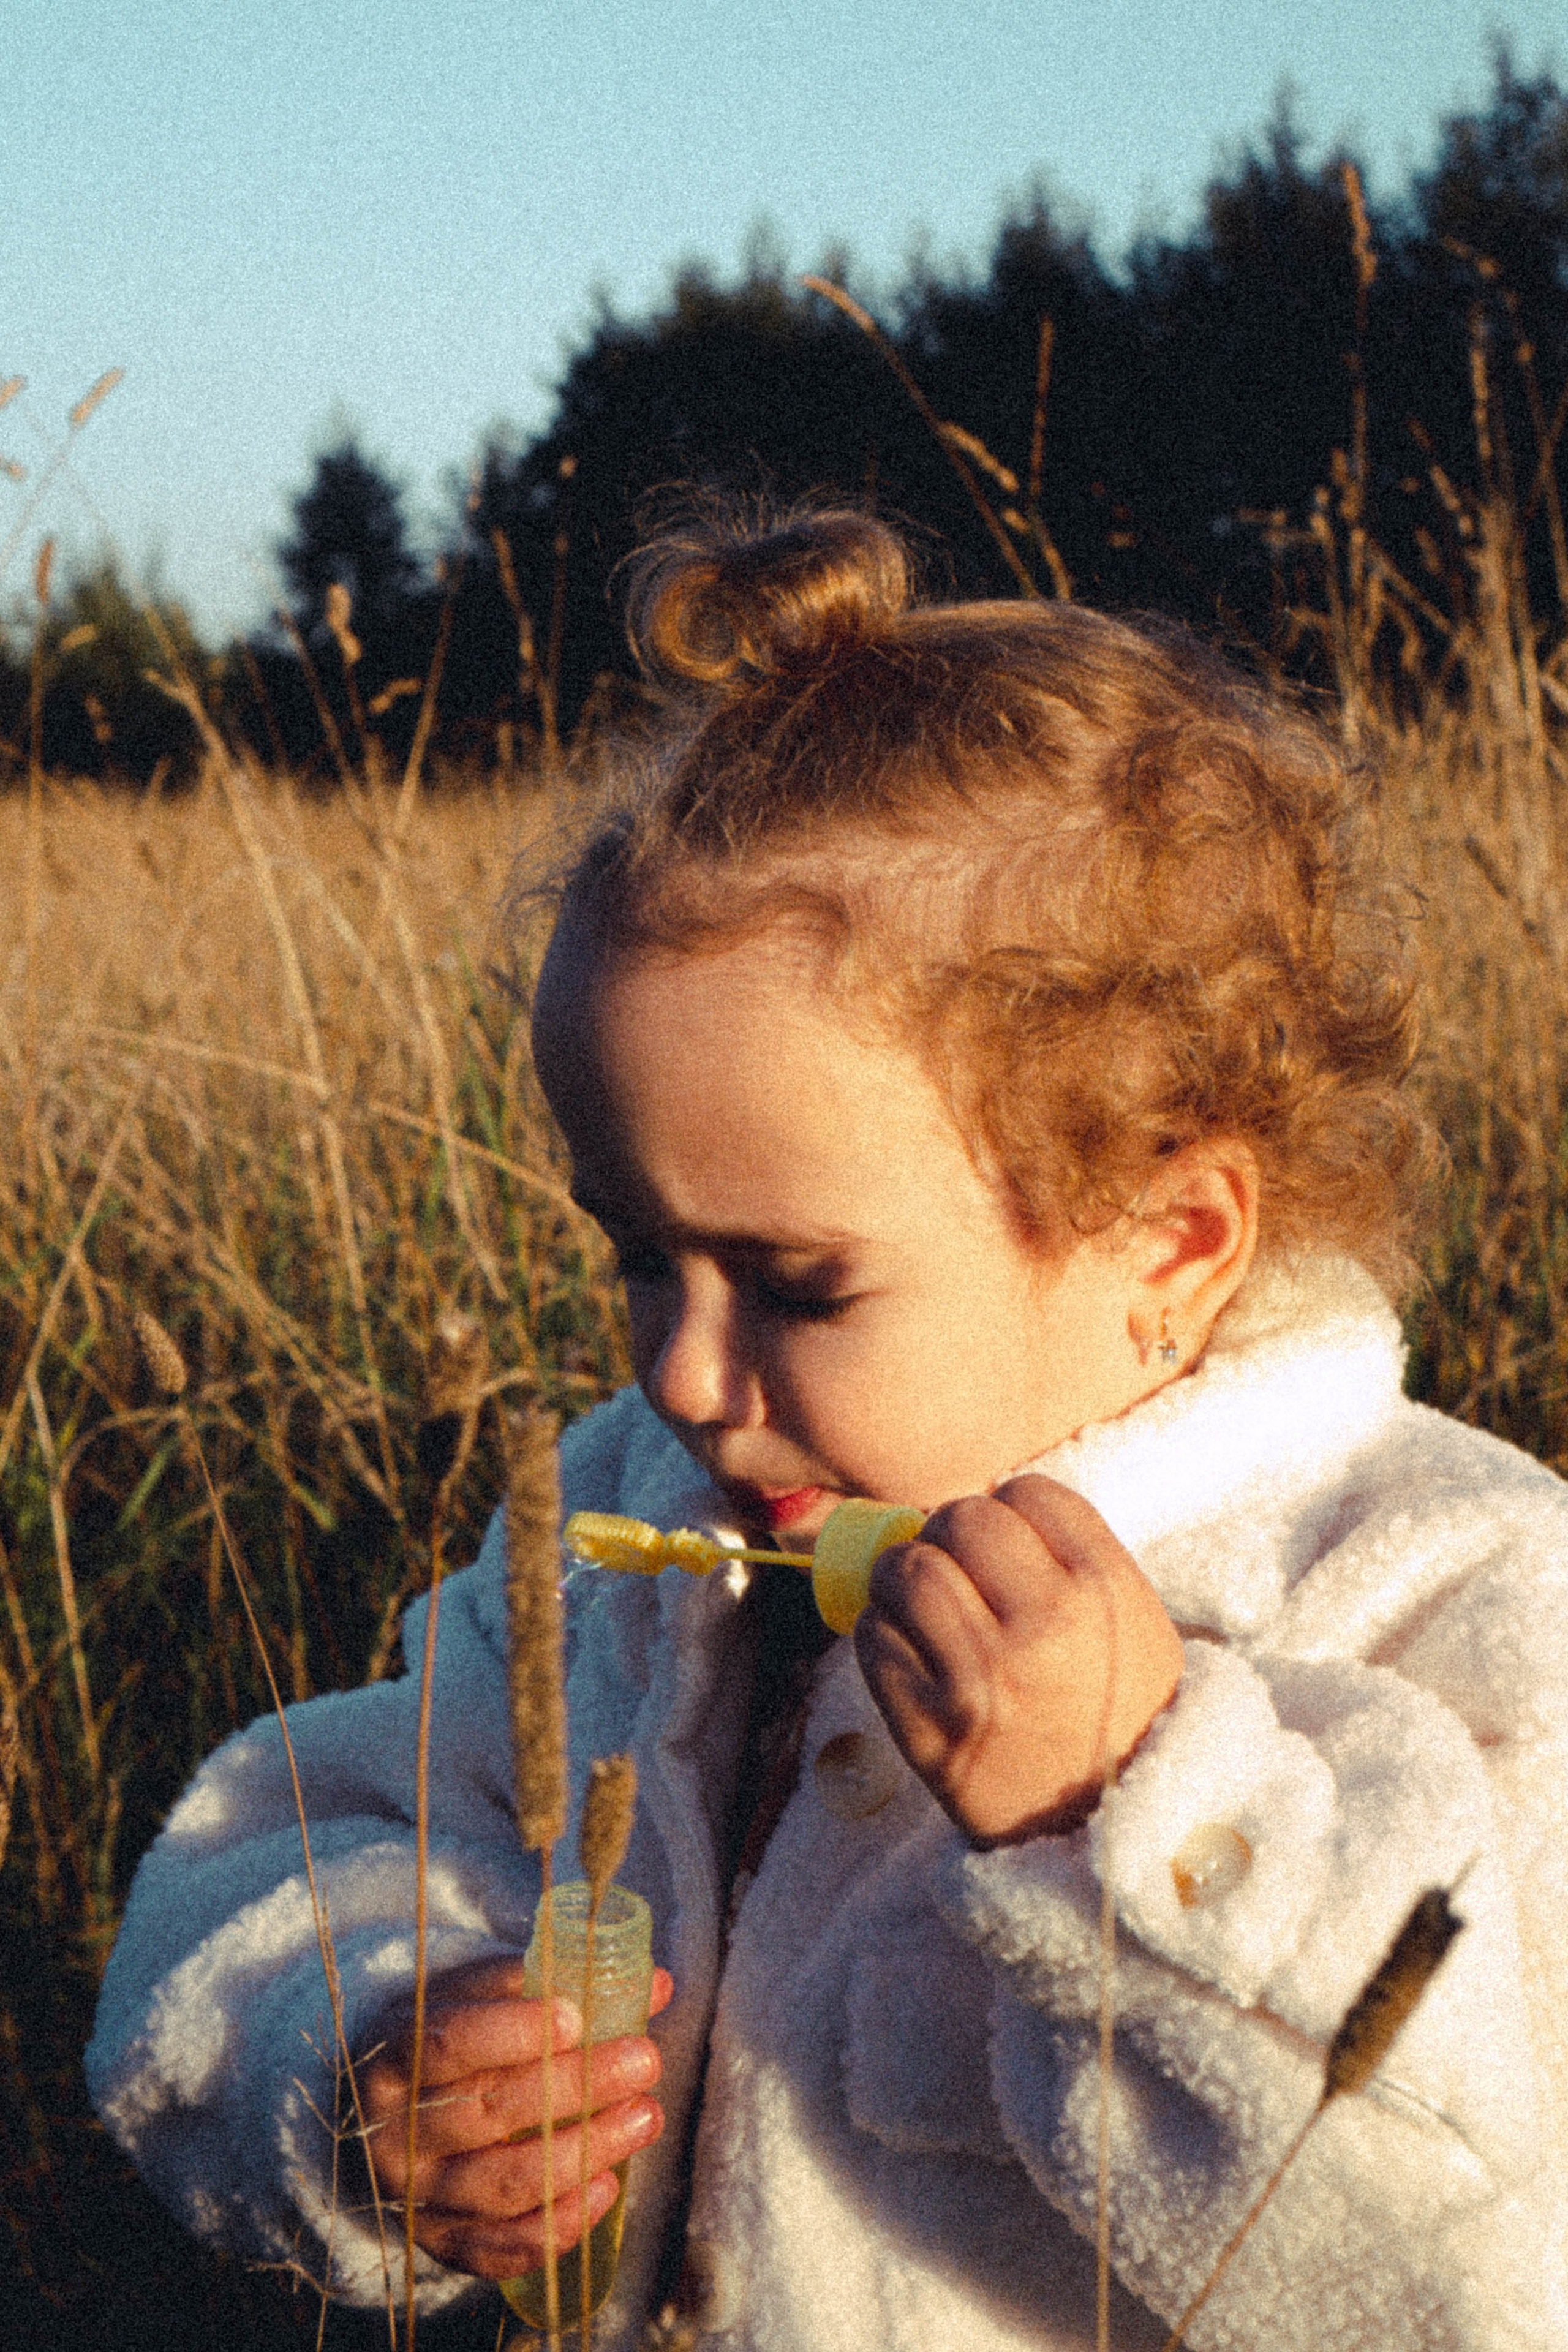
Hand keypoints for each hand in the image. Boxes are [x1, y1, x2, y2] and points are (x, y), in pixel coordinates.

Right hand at [356, 1954, 671, 2278]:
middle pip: (491, 2112)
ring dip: (585, 2152)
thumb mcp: (477, 1997)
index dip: (514, 2032)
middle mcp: (398, 2133)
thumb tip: (653, 1983)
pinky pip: (504, 2248)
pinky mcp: (443, 2245)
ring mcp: (419, 2196)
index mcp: (397, 2058)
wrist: (389, 2116)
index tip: (577, 2018)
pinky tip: (607, 2186)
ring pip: (506, 2183)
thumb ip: (551, 1982)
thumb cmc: (448, 2040)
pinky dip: (560, 2224)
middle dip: (578, 2086)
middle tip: (644, 2061)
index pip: (451, 2044)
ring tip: (645, 2117)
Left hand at [854, 1473, 1183, 1846]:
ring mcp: (983, 1680)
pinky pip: (873, 1639)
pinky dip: (880, 1634)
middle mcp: (1045, 1628)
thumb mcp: (1133, 1625)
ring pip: (905, 1570)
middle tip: (952, 1566)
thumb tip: (981, 1506)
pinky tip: (907, 1651)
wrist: (1115, 1838)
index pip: (1028, 1493)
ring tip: (918, 1602)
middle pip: (960, 1520)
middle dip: (947, 1536)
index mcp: (1104, 1592)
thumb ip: (1071, 1559)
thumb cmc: (1119, 1715)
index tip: (1006, 1543)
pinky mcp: (930, 1729)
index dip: (1008, 1511)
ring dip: (901, 1577)